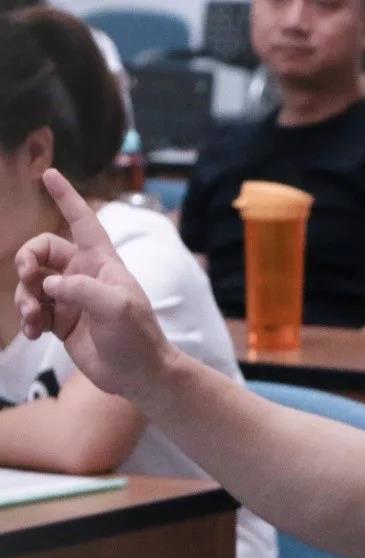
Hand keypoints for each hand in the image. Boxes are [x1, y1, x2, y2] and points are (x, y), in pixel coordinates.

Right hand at [15, 169, 173, 398]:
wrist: (138, 374)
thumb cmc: (137, 336)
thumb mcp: (115, 307)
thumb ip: (81, 289)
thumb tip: (48, 284)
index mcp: (102, 263)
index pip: (83, 222)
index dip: (67, 197)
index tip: (49, 174)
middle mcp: (84, 274)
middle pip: (41, 250)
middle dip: (26, 259)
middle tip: (28, 277)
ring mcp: (70, 297)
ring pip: (31, 282)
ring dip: (24, 297)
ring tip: (34, 319)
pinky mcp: (59, 320)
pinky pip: (31, 308)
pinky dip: (26, 319)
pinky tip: (34, 333)